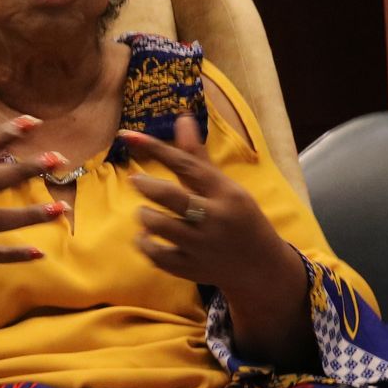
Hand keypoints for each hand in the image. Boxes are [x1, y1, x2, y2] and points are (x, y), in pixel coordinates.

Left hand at [124, 116, 303, 301]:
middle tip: (136, 180)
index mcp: (226, 193)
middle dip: (146, 185)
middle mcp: (215, 218)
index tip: (127, 135)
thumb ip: (198, 157)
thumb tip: (181, 119)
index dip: (155, 148)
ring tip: (147, 213)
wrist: (260, 266)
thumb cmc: (238, 217)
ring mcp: (202, 246)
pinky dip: (144, 242)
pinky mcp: (190, 268)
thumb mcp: (225, 186)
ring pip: (157, 225)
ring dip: (145, 215)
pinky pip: (154, 254)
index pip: (186, 164)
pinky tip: (149, 236)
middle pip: (170, 196)